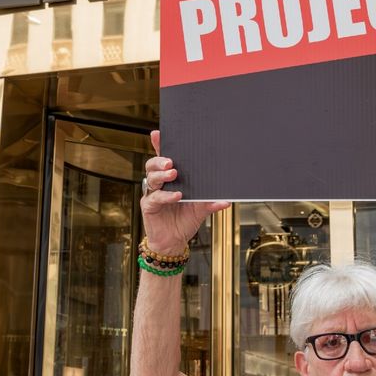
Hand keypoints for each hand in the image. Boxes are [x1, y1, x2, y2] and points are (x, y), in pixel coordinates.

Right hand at [141, 131, 229, 254]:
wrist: (174, 242)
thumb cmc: (185, 221)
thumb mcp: (200, 210)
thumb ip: (210, 203)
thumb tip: (226, 200)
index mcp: (171, 179)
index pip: (163, 159)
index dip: (159, 145)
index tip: (157, 134)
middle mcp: (160, 184)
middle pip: (153, 165)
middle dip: (160, 159)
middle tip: (171, 161)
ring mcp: (153, 194)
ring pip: (152, 178)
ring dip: (162, 174)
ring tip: (174, 173)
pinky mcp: (149, 206)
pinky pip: (155, 197)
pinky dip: (166, 196)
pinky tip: (176, 195)